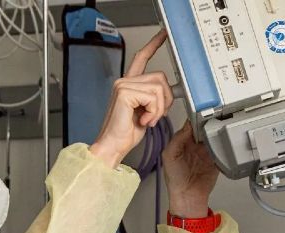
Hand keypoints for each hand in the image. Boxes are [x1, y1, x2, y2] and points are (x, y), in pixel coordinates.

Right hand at [89, 31, 173, 167]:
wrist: (113, 145)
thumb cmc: (127, 132)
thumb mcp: (147, 112)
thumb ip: (156, 98)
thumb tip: (171, 92)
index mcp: (130, 84)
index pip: (142, 58)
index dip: (154, 44)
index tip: (163, 34)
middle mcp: (125, 81)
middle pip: (160, 77)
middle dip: (166, 99)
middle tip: (156, 114)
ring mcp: (123, 85)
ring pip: (159, 88)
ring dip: (160, 108)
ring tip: (148, 119)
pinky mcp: (125, 92)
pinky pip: (153, 97)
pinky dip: (154, 112)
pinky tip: (143, 120)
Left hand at [163, 122, 219, 218]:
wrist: (188, 196)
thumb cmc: (175, 179)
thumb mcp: (169, 156)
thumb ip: (177, 139)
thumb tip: (188, 125)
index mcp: (183, 140)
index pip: (192, 123)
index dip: (197, 117)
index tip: (203, 112)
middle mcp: (196, 143)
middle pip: (206, 127)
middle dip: (210, 121)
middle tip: (215, 117)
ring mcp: (207, 150)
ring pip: (215, 135)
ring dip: (218, 131)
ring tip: (222, 126)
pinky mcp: (217, 158)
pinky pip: (222, 147)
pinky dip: (224, 143)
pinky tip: (225, 139)